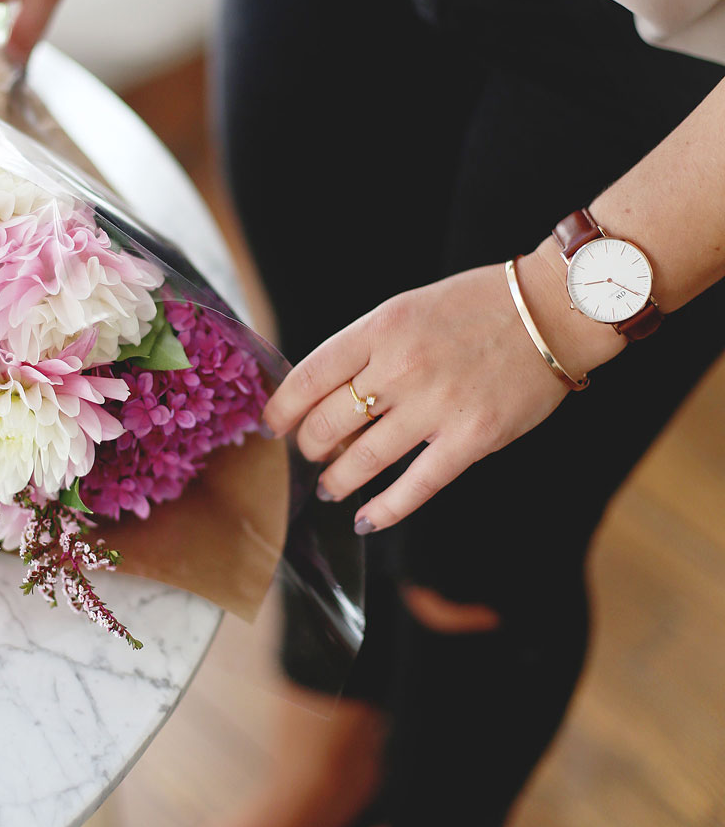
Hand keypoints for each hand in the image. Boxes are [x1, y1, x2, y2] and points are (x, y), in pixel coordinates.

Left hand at [262, 242, 623, 533]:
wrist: (553, 310)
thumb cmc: (478, 307)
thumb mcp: (409, 309)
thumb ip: (369, 348)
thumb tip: (325, 397)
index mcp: (382, 327)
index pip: (309, 376)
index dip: (282, 409)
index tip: (273, 426)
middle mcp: (401, 366)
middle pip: (328, 422)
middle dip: (310, 447)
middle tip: (311, 455)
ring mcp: (436, 405)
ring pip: (363, 459)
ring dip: (338, 481)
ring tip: (331, 488)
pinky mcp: (471, 439)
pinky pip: (416, 486)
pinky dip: (385, 510)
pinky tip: (367, 519)